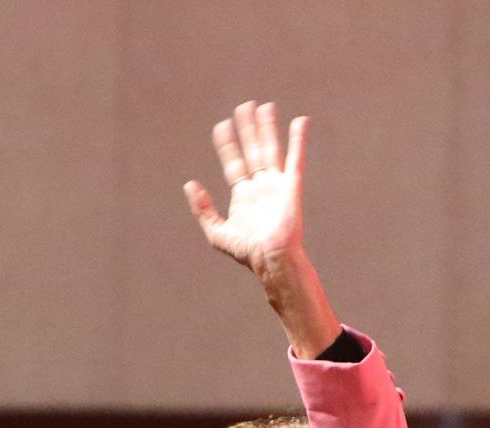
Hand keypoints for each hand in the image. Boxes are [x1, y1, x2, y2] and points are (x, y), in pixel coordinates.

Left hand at [183, 101, 339, 356]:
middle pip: (252, 151)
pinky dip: (298, 140)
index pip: (234, 163)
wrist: (271, 259)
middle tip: (244, 107)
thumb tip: (189, 184)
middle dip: (248, 130)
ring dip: (267, 128)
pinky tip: (300, 121)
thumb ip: (203, 209)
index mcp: (243, 196)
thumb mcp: (216, 232)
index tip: (221, 126)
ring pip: (270, 149)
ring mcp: (276, 184)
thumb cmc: (246, 251)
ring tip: (264, 107)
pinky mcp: (291, 185)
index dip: (227, 145)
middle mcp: (260, 187)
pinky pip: (296, 158)